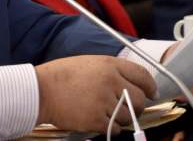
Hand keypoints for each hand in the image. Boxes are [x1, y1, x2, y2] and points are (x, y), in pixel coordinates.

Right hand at [35, 55, 157, 134]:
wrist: (41, 90)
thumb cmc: (61, 76)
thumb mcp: (88, 63)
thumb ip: (110, 71)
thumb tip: (131, 84)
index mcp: (108, 65)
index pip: (142, 75)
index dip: (150, 86)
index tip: (151, 93)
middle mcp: (109, 82)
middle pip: (138, 99)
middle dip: (136, 106)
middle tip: (127, 108)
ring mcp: (103, 101)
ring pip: (128, 116)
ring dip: (121, 118)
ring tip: (105, 112)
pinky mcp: (96, 119)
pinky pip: (115, 129)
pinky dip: (111, 128)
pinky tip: (98, 120)